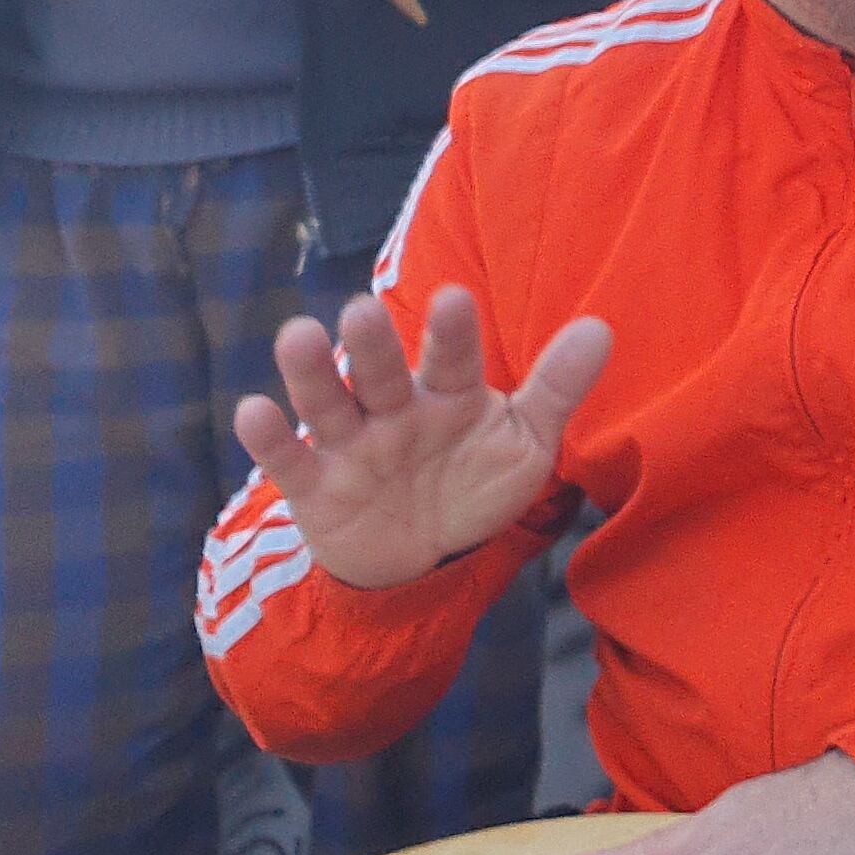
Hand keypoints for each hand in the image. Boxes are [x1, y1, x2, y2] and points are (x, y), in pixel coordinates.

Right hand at [228, 286, 608, 590]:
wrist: (424, 555)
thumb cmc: (475, 482)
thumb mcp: (524, 443)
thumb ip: (556, 388)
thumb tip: (601, 327)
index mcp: (450, 395)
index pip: (454, 361)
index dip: (453, 334)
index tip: (456, 299)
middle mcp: (396, 408)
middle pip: (382, 372)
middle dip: (372, 345)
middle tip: (361, 311)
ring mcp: (352, 444)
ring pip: (329, 403)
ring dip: (311, 374)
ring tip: (297, 335)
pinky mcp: (315, 486)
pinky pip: (289, 460)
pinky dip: (270, 438)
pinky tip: (253, 411)